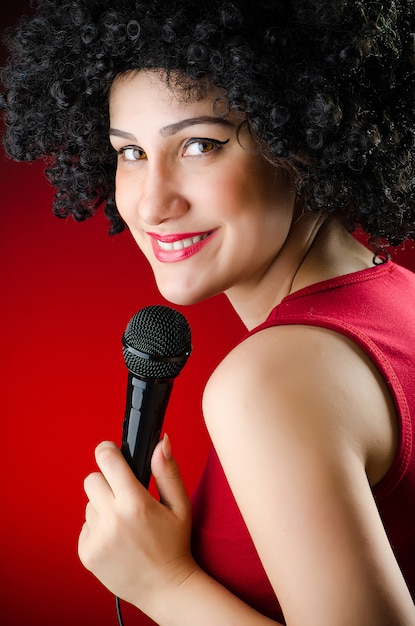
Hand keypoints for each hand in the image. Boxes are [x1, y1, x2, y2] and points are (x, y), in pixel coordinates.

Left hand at [78, 435, 197, 614]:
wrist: (165, 587)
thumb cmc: (174, 544)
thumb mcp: (179, 505)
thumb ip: (167, 471)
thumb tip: (162, 442)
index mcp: (135, 503)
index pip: (107, 461)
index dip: (107, 450)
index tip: (110, 451)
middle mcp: (112, 519)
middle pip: (92, 479)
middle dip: (107, 482)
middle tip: (123, 495)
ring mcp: (97, 538)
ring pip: (90, 504)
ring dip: (103, 507)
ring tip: (124, 523)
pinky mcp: (87, 554)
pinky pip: (86, 526)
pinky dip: (98, 529)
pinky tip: (117, 539)